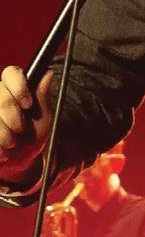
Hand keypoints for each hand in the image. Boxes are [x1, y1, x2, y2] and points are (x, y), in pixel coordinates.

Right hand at [0, 67, 52, 184]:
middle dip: (14, 118)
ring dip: (4, 135)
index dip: (19, 88)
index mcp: (13, 88)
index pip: (11, 72)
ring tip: (11, 143)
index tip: (28, 104)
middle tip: (20, 130)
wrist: (16, 164)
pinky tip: (1, 150)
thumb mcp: (42, 120)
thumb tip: (48, 73)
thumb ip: (43, 98)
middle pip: (2, 97)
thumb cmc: (30, 139)